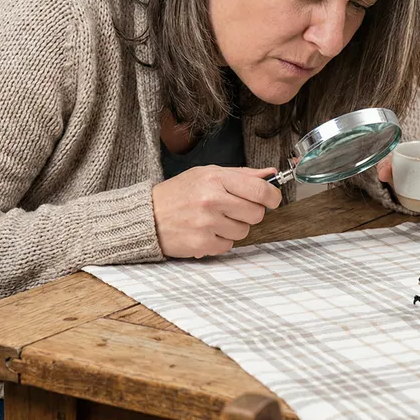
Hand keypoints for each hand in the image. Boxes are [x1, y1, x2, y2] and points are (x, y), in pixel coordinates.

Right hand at [151, 166, 281, 257]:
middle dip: (250, 213)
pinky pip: (228, 246)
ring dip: (234, 227)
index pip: (260, 190)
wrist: (147, 215)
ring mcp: (206, 224)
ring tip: (215, 220)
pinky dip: (220, 240)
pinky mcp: (201, 244)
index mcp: (215, 179)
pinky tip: (206, 231)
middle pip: (256, 213)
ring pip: (244, 231)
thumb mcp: (207, 174)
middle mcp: (211, 200)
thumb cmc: (179, 193)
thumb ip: (241, 174)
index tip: (271, 200)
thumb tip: (271, 174)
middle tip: (234, 209)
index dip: (272, 197)